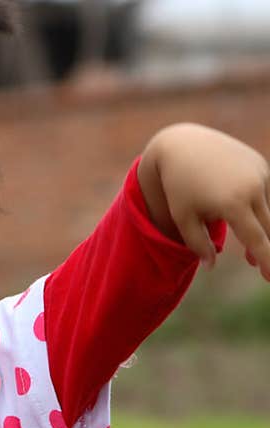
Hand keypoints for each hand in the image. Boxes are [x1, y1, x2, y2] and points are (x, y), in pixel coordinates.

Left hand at [138, 123, 269, 278]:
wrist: (182, 145)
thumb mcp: (183, 218)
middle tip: (258, 269)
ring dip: (254, 225)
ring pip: (264, 210)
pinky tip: (230, 198)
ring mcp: (259, 173)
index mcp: (233, 204)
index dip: (266, 260)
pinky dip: (250, 202)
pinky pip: (260, 191)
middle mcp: (252, 187)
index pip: (256, 239)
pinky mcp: (260, 164)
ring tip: (244, 249)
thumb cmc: (178, 186)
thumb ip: (197, 244)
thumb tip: (210, 265)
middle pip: (265, 226)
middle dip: (263, 248)